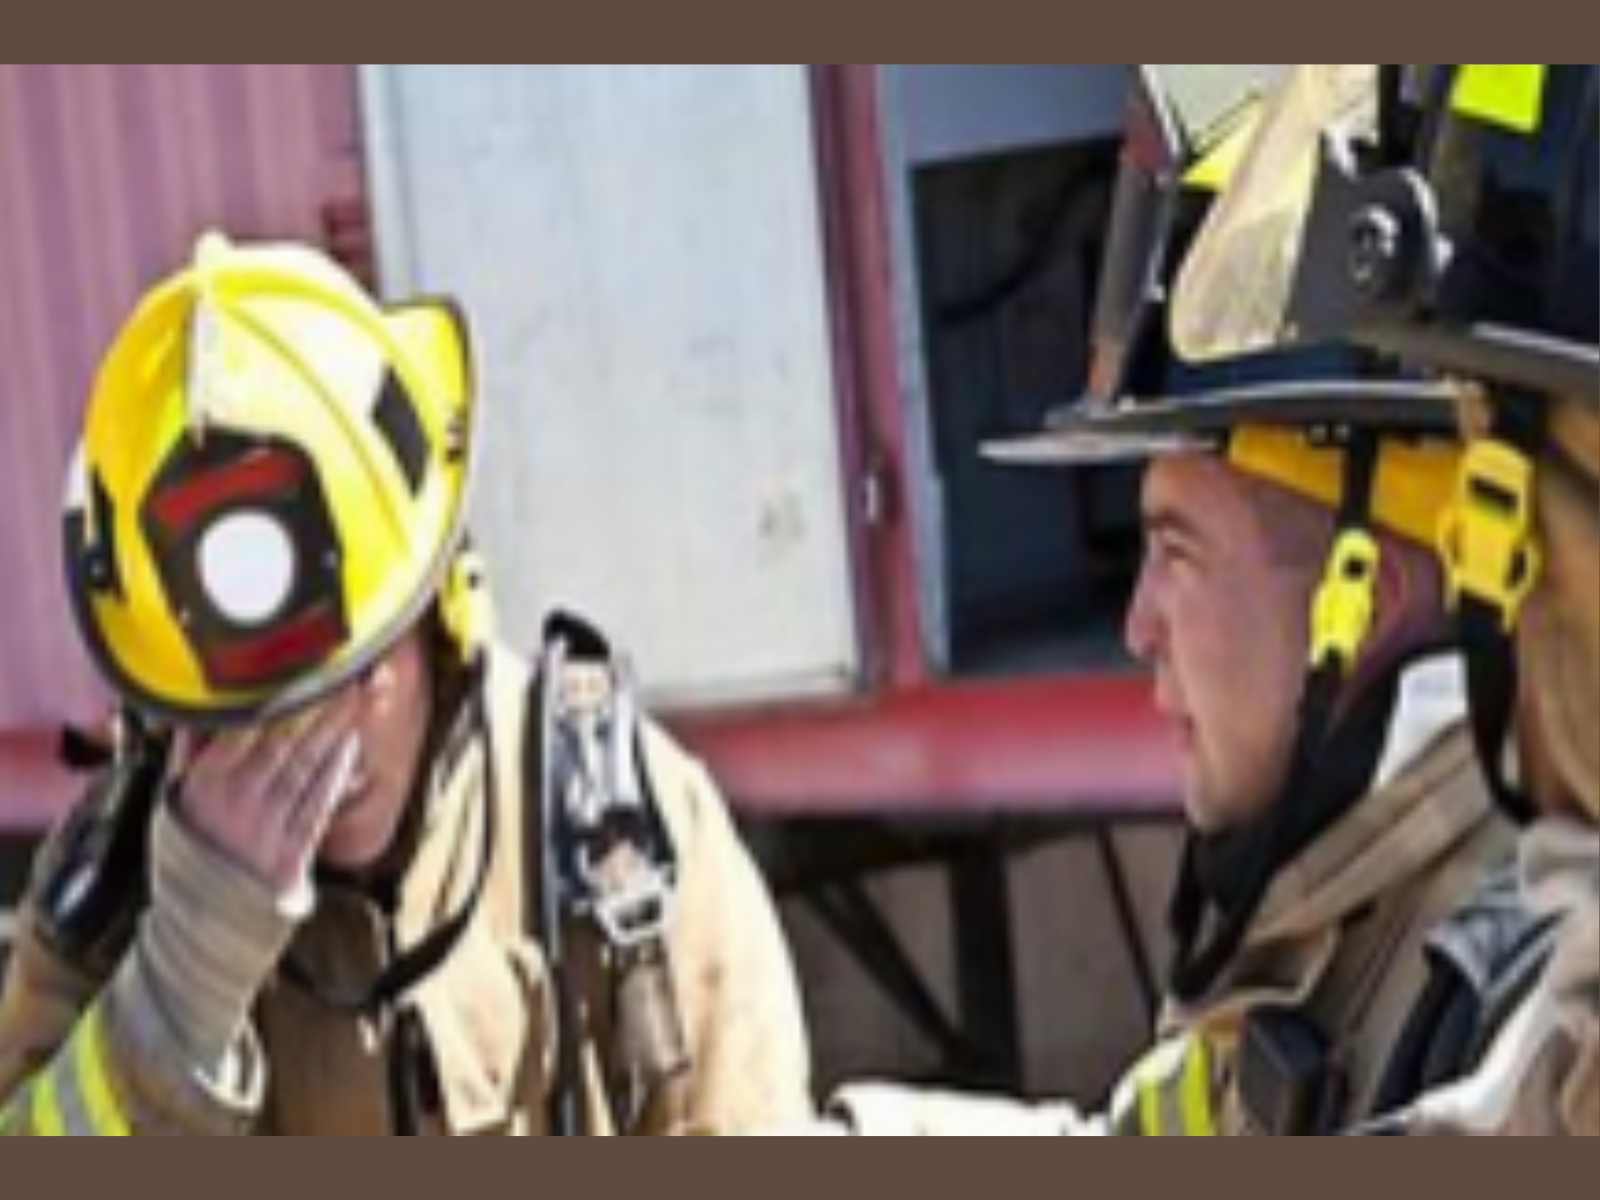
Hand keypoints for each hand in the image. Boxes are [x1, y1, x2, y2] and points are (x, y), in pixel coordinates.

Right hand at [171, 692, 364, 901]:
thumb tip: (196, 711)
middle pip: (284, 739)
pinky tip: (350, 745)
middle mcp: (237, 799)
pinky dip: (335, 772)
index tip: (302, 668)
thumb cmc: (190, 850)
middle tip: (345, 671)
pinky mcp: (291, 852)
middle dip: (318, 703)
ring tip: (356, 696)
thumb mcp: (173, 801)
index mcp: (205, 782)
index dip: (279, 695)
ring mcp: (266, 825)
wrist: (201, 921)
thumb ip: (187, 754)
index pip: (246, 727)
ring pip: (305, 765)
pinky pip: (317, 803)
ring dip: (334, 728)